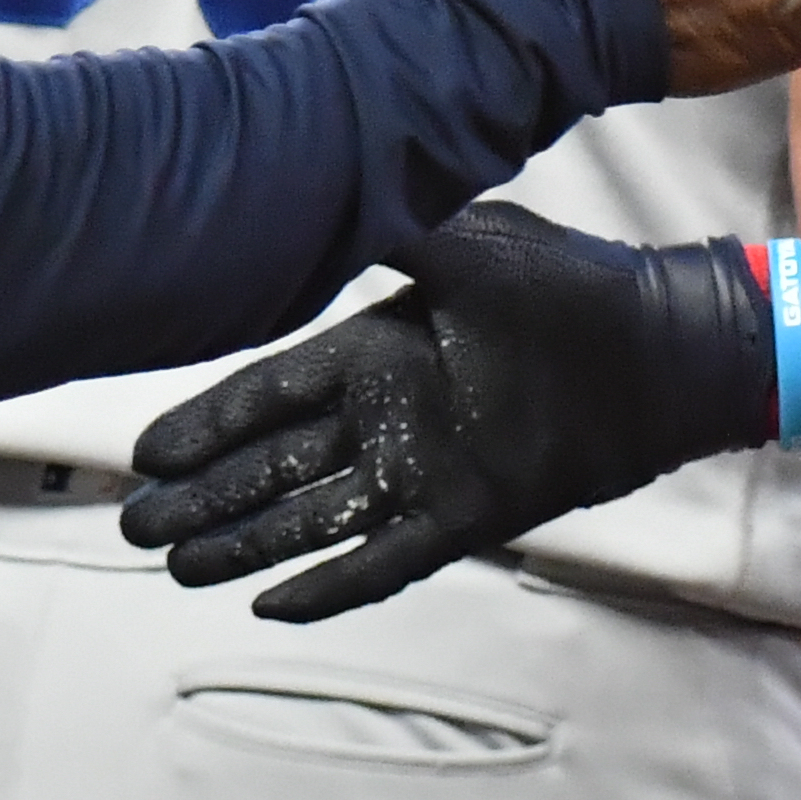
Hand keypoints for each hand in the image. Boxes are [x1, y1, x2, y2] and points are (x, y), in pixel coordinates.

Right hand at [124, 202, 773, 618]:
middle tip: (134, 524)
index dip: (207, 424)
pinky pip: (388, 559)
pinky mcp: (472, 514)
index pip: (269, 393)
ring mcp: (426, 470)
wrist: (666, 347)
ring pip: (315, 516)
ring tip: (176, 569)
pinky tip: (273, 605)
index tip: (145, 452)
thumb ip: (397, 234)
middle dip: (205, 495)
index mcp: (377, 349)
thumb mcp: (476, 246)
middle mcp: (389, 417)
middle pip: (275, 464)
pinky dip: (334, 584)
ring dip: (247, 543)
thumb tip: (323, 194)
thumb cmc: (576, 286)